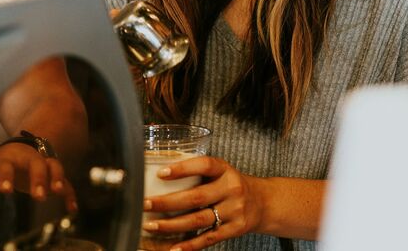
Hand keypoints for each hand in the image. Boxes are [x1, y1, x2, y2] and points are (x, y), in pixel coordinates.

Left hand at [0, 142, 77, 211]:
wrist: (20, 147)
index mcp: (8, 158)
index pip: (6, 166)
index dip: (5, 177)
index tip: (6, 191)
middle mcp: (29, 158)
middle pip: (36, 164)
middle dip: (39, 178)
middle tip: (39, 196)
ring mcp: (43, 164)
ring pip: (54, 167)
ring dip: (57, 179)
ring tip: (58, 193)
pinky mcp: (53, 175)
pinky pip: (65, 182)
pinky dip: (70, 194)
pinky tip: (72, 209)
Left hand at [141, 156, 265, 249]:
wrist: (262, 202)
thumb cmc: (232, 184)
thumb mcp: (221, 172)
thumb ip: (199, 173)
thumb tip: (160, 176)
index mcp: (225, 170)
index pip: (204, 165)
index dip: (182, 169)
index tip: (161, 173)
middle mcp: (231, 189)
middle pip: (196, 197)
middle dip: (167, 202)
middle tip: (145, 204)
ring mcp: (234, 211)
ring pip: (198, 220)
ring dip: (171, 225)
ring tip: (151, 225)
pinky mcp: (234, 230)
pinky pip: (208, 239)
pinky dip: (189, 245)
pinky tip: (172, 248)